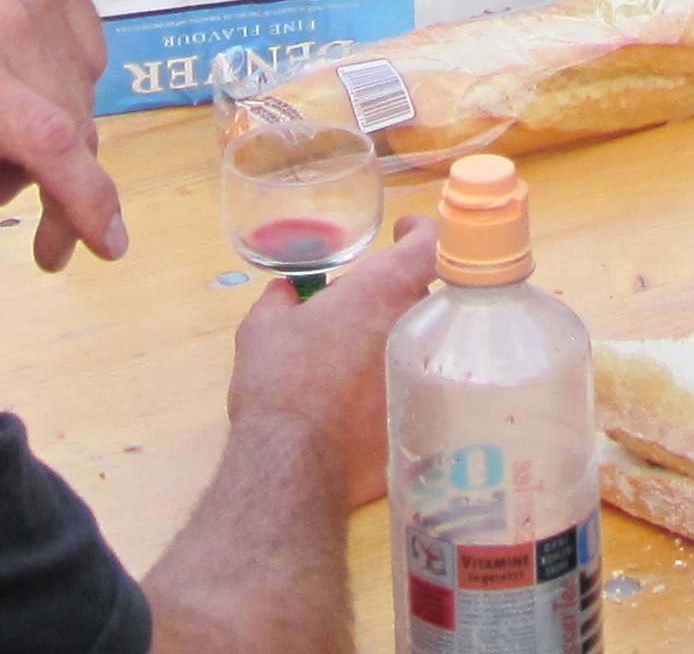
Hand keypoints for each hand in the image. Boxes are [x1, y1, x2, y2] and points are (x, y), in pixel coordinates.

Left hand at [0, 0, 127, 273]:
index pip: (48, 141)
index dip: (85, 202)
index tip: (108, 247)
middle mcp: (10, 16)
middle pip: (74, 129)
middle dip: (69, 197)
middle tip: (45, 241)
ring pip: (84, 96)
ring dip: (59, 147)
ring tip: (4, 165)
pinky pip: (86, 56)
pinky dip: (65, 95)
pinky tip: (19, 104)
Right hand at [228, 219, 437, 513]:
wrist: (293, 462)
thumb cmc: (279, 380)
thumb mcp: (262, 328)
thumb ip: (279, 300)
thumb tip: (284, 293)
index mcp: (384, 290)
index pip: (431, 241)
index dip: (420, 232)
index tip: (402, 234)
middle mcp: (414, 328)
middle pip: (424, 296)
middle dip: (396, 296)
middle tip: (360, 309)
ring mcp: (423, 377)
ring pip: (421, 345)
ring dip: (396, 343)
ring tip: (358, 359)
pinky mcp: (420, 423)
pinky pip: (416, 393)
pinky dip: (394, 391)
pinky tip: (363, 408)